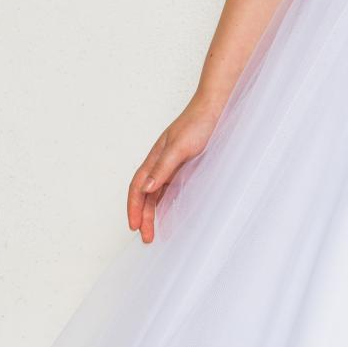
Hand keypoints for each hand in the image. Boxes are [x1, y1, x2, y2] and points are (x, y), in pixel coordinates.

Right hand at [127, 96, 221, 244]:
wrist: (214, 109)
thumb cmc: (197, 124)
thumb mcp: (179, 147)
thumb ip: (163, 167)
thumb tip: (146, 188)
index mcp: (154, 158)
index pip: (137, 187)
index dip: (134, 207)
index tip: (134, 226)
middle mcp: (159, 163)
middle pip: (145, 195)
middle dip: (143, 216)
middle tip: (146, 237)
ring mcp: (171, 165)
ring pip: (156, 194)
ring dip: (152, 212)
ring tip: (153, 231)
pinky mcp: (183, 166)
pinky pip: (168, 189)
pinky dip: (164, 203)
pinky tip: (167, 212)